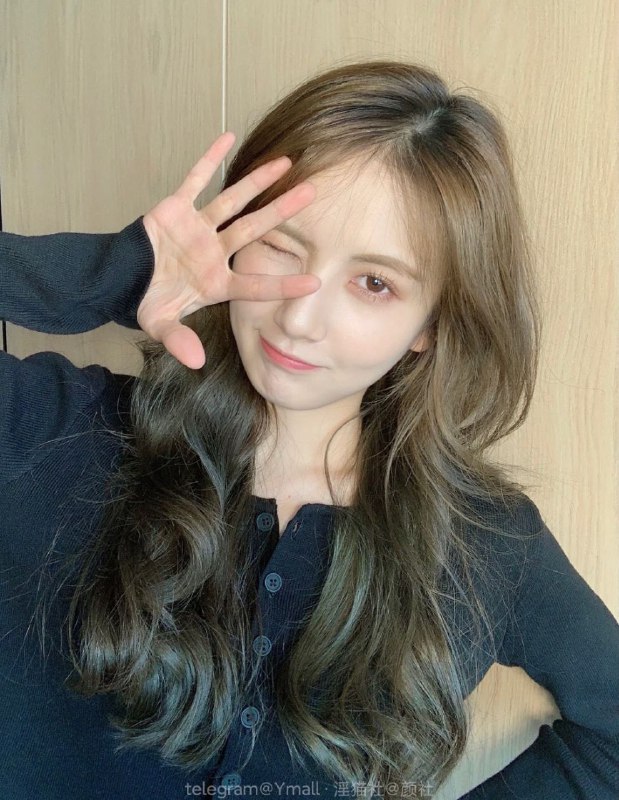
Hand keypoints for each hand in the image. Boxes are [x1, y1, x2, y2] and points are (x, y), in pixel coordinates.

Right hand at [138, 131, 319, 368]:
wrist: (121, 280)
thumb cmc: (147, 301)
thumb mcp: (160, 324)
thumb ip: (178, 340)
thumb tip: (196, 362)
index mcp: (216, 282)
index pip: (255, 284)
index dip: (283, 284)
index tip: (315, 282)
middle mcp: (214, 251)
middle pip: (254, 229)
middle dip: (281, 212)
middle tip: (312, 195)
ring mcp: (198, 227)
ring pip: (232, 201)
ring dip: (257, 181)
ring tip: (285, 163)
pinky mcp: (176, 208)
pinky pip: (195, 179)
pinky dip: (209, 159)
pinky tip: (229, 137)